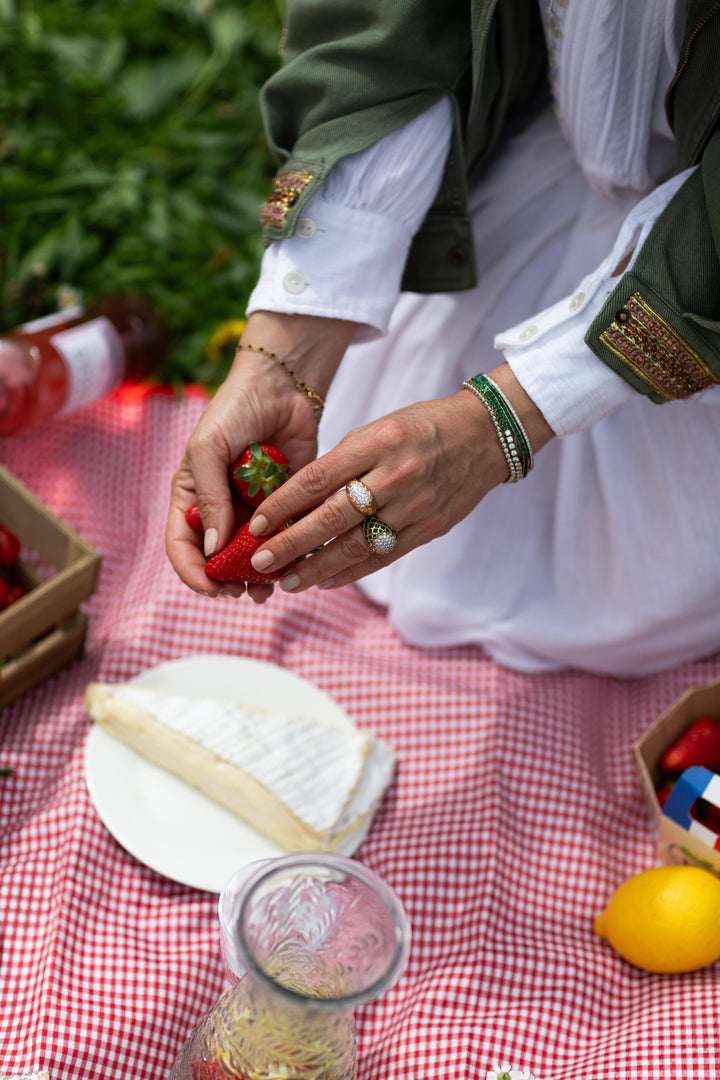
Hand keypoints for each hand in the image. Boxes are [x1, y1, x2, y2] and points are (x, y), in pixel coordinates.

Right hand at [165, 311, 358, 599]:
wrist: (282, 387)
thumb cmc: (234, 410)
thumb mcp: (209, 449)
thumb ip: (209, 497)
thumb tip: (211, 550)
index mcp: (192, 497)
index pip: (182, 545)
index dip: (192, 572)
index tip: (211, 588)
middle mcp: (221, 510)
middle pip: (217, 560)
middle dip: (228, 581)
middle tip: (244, 592)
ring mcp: (253, 511)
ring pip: (252, 557)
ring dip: (259, 577)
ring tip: (269, 588)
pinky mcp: (286, 507)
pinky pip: (285, 540)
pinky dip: (289, 557)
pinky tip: (296, 566)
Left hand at [245, 364, 553, 593]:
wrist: (485, 435)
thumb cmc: (422, 427)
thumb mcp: (378, 429)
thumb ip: (343, 462)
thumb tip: (298, 501)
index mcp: (377, 442)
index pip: (318, 478)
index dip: (283, 505)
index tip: (256, 525)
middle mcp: (396, 475)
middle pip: (333, 518)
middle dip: (292, 545)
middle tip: (260, 563)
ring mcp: (416, 504)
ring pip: (358, 545)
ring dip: (318, 568)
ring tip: (288, 582)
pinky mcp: (431, 528)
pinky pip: (384, 556)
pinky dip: (352, 571)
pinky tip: (326, 581)